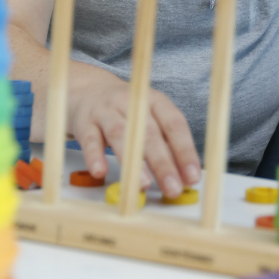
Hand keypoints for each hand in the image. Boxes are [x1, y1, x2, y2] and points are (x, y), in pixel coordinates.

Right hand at [68, 79, 201, 197]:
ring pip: (121, 134)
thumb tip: (185, 177)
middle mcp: (131, 103)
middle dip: (163, 163)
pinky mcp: (85, 122)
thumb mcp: (149, 118)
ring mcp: (106, 111)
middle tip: (173, 188)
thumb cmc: (126, 112)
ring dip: (133, 161)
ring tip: (143, 185)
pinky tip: (100, 172)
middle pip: (149, 132)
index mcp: (154, 101)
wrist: (88, 90)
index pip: (174, 124)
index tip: (193, 176)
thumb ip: (166, 144)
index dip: (185, 151)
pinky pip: (90, 139)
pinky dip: (95, 156)